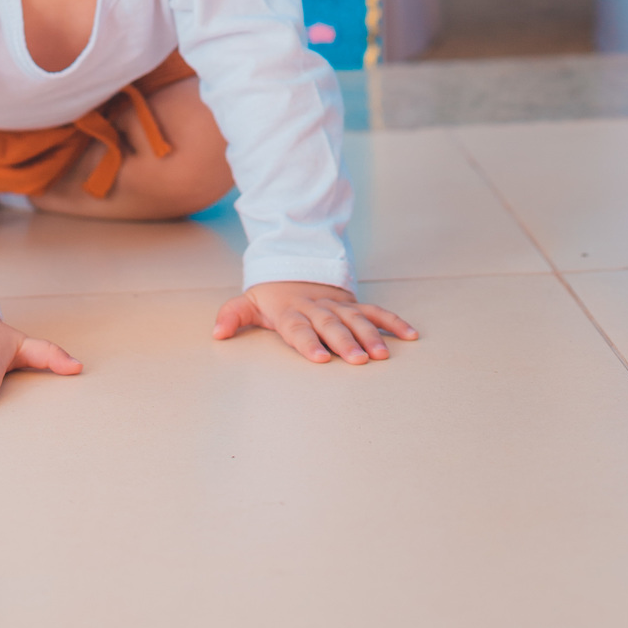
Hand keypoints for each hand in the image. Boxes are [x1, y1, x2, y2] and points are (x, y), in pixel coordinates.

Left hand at [213, 282, 416, 363]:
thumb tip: (216, 333)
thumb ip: (233, 316)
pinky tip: (411, 336)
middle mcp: (317, 309)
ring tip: (383, 355)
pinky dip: (393, 323)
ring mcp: (338, 306)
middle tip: (358, 361)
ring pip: (357, 320)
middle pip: (331, 326)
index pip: (298, 329)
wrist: (295, 266)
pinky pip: (377, 312)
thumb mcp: (249, 302)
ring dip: (371, 336)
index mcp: (291, 312)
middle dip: (345, 343)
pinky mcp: (354, 305)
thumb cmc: (272, 296)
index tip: (320, 359)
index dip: (308, 343)